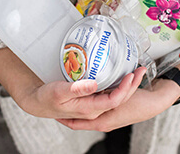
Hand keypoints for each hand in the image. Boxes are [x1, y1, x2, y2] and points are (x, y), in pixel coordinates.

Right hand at [0, 47, 146, 119]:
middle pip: (119, 99)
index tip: (130, 75)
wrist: (39, 103)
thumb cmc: (48, 98)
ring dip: (127, 85)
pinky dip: (118, 84)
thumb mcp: (60, 92)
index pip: (113, 100)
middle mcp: (94, 109)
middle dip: (132, 85)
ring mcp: (93, 105)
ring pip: (116, 96)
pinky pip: (108, 94)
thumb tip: (94, 84)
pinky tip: (119, 75)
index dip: (124, 88)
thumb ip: (77, 89)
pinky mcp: (90, 100)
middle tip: (139, 69)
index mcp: (89, 108)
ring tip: (135, 70)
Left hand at [57, 64, 179, 131]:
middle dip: (68, 117)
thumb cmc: (138, 103)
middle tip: (55, 110)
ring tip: (66, 105)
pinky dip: (88, 107)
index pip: (77, 124)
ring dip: (76, 113)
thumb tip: (88, 89)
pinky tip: (86, 98)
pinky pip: (95, 111)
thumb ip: (104, 96)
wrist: (155, 103)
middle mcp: (104, 123)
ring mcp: (109, 119)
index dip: (64, 119)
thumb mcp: (119, 99)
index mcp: (102, 122)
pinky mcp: (113, 113)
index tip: (54, 113)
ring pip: (87, 116)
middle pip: (80, 122)